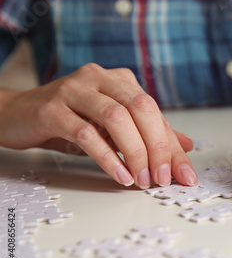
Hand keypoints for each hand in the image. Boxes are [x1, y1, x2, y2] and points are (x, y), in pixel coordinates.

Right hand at [0, 63, 197, 188]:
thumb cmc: (70, 119)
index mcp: (121, 81)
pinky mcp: (52, 109)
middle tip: (162, 178)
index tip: (185, 175)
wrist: (17, 114)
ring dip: (134, 152)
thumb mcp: (114, 127)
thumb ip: (149, 134)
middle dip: (157, 147)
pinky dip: (107, 157)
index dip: (173, 146)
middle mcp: (101, 79)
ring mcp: (75, 90)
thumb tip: (188, 147)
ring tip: (142, 179)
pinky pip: (86, 133)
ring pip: (116, 118)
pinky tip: (119, 175)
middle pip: (141, 109)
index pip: (155, 113)